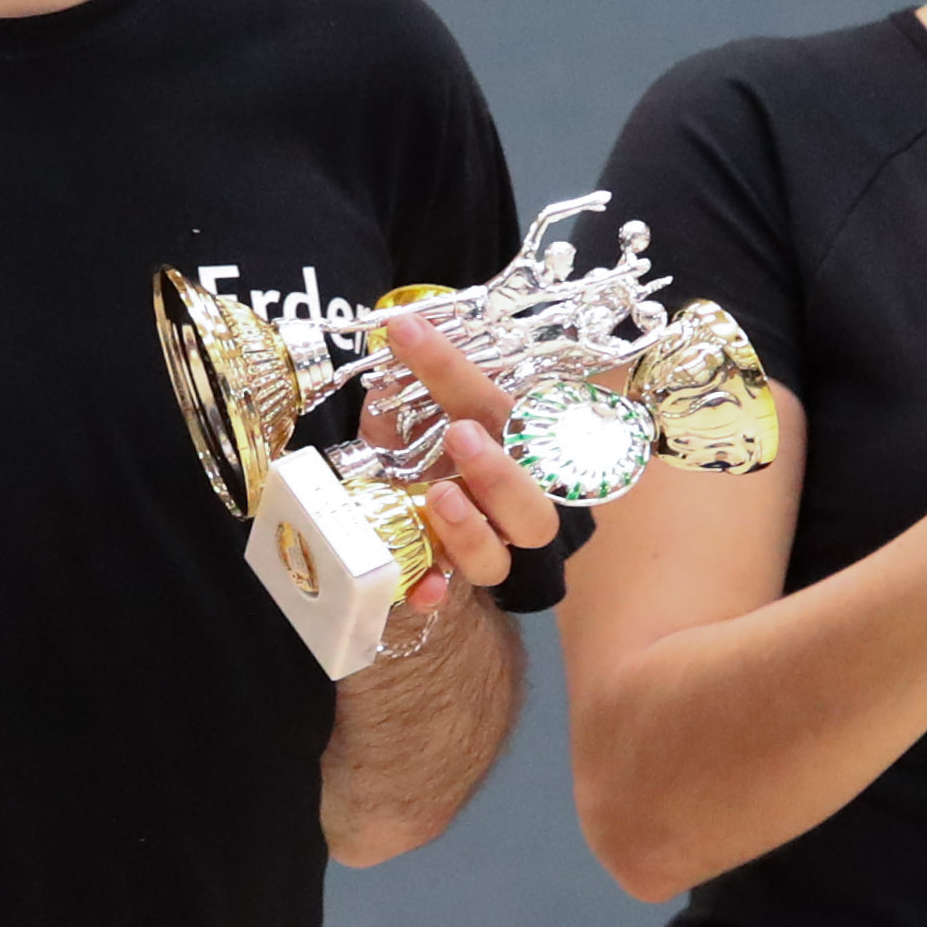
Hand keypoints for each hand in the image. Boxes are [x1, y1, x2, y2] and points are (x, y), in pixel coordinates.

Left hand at [370, 313, 565, 614]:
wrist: (400, 513)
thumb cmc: (416, 449)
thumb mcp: (408, 411)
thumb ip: (407, 383)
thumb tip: (393, 328)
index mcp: (504, 444)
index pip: (492, 402)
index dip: (450, 366)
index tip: (406, 332)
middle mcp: (504, 501)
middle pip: (533, 505)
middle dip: (502, 472)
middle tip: (461, 436)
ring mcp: (480, 545)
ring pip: (501, 557)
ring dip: (473, 531)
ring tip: (440, 497)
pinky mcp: (445, 579)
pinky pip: (450, 598)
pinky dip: (436, 592)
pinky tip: (420, 589)